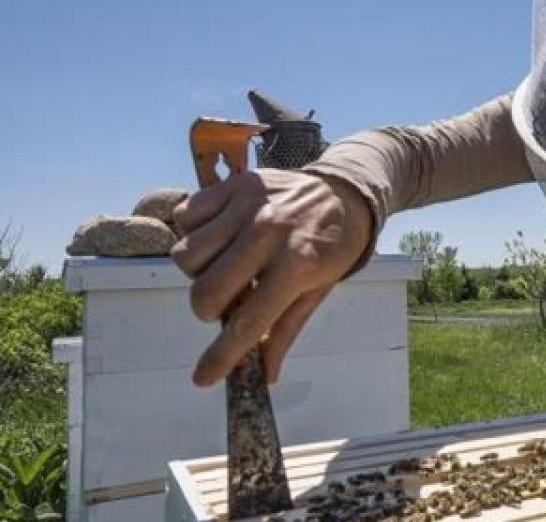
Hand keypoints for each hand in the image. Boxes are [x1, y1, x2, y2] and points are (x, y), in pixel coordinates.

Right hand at [170, 168, 372, 386]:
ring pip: (186, 255)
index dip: (221, 357)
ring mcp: (248, 206)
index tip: (203, 378)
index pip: (248, 323)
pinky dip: (194, 231)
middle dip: (208, 310)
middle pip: (205, 292)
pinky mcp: (233, 184)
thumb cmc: (332, 246)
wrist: (343, 192)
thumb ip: (285, 330)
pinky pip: (185, 216)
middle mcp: (268, 235)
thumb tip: (264, 375)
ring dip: (199, 270)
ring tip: (225, 264)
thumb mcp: (318, 290)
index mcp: (297, 266)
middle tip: (228, 302)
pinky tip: (219, 236)